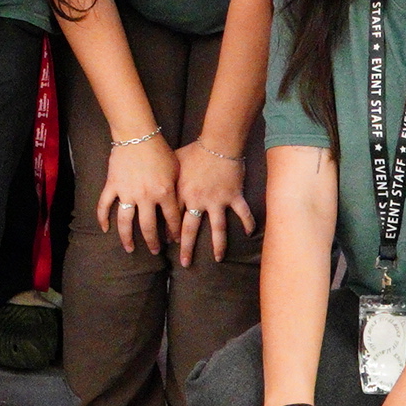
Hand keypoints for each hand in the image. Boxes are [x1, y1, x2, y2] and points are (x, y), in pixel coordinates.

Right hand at [96, 131, 176, 256]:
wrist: (138, 134)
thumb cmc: (160, 150)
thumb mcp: (176, 170)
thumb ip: (177, 189)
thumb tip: (183, 205)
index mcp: (164, 192)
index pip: (171, 219)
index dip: (174, 232)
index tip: (174, 241)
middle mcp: (145, 197)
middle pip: (148, 227)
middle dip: (153, 242)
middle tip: (155, 251)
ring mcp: (127, 192)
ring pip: (126, 222)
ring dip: (127, 238)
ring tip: (130, 248)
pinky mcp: (113, 186)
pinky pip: (105, 205)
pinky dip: (102, 217)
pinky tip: (104, 228)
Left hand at [172, 141, 253, 265]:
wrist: (217, 142)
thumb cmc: (194, 151)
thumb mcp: (174, 163)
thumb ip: (167, 177)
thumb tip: (155, 184)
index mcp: (181, 193)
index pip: (173, 219)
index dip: (170, 233)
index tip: (168, 244)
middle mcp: (197, 201)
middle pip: (190, 229)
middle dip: (186, 248)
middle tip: (185, 263)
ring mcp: (217, 200)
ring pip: (217, 229)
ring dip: (218, 246)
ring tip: (218, 259)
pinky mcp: (233, 196)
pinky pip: (242, 213)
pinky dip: (248, 223)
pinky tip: (250, 234)